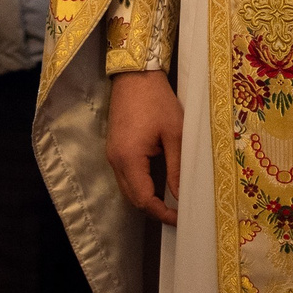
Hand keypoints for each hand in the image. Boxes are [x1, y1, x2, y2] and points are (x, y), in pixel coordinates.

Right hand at [107, 69, 183, 226]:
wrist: (135, 75)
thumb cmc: (158, 101)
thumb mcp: (174, 134)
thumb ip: (176, 168)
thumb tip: (181, 196)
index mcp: (129, 158)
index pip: (143, 199)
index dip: (161, 213)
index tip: (181, 218)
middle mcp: (115, 160)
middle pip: (132, 198)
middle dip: (154, 209)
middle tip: (178, 211)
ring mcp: (112, 154)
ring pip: (127, 188)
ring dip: (146, 197)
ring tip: (171, 200)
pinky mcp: (114, 148)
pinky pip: (125, 176)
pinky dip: (140, 184)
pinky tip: (158, 181)